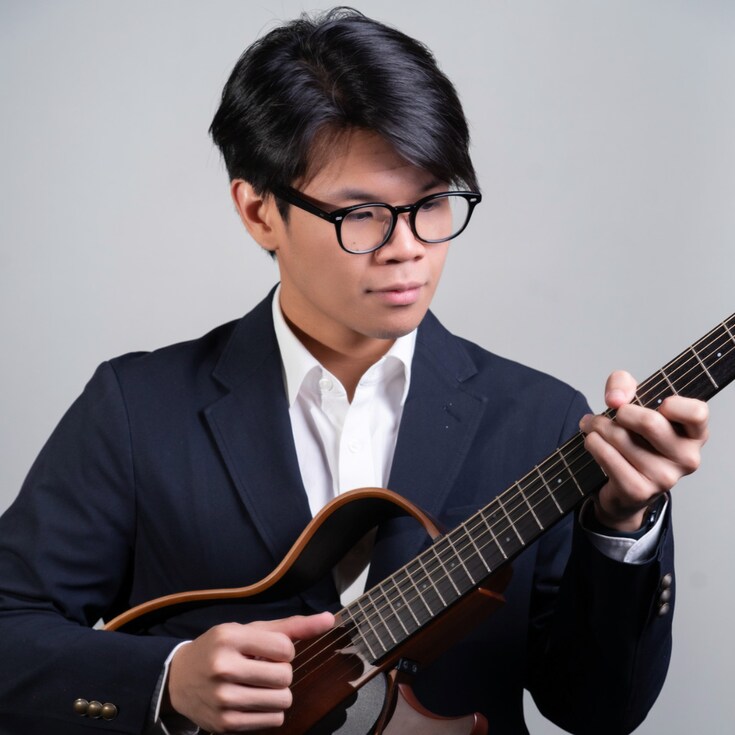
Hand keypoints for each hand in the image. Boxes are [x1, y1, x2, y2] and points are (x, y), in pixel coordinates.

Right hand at [166, 612, 333, 732]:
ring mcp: (223, 699)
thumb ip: (291, 626)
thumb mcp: (249, 630)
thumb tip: (330, 619)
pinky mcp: (225, 725)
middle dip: (282, 673)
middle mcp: (223, 668)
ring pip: (282, 701)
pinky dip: (271, 712)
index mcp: (230, 638)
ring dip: (278, 694)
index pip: (284, 648)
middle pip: (285, 676)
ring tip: (259, 686)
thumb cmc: (220, 649)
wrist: (178, 679)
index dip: (284, 650)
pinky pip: (273, 721)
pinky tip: (253, 701)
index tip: (269, 651)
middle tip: (264, 669)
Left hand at [579, 370, 708, 531]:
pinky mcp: (638, 490)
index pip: (697, 413)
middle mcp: (686, 458)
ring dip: (597, 426)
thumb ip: (623, 384)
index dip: (673, 403)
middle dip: (620, 412)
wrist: (622, 484)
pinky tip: (592, 441)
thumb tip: (615, 399)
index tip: (657, 404)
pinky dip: (593, 443)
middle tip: (610, 412)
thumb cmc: (634, 437)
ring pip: (621, 438)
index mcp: (694, 434)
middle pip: (650, 422)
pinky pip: (607, 456)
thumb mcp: (633, 401)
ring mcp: (664, 478)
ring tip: (592, 426)